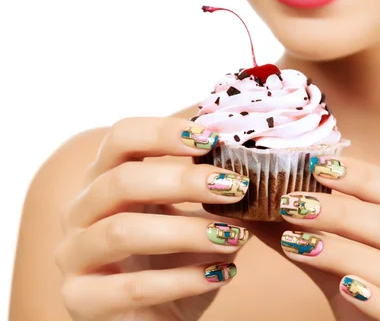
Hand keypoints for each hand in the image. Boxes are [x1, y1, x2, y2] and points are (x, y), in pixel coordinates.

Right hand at [55, 117, 249, 320]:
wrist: (154, 319)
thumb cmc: (174, 261)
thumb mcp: (193, 220)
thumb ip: (212, 196)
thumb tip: (250, 169)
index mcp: (106, 180)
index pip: (121, 138)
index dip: (162, 132)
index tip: (211, 139)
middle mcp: (80, 212)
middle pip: (121, 180)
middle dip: (183, 181)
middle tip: (235, 187)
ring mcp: (74, 256)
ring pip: (122, 232)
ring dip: (187, 231)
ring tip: (235, 236)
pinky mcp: (81, 301)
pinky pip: (132, 287)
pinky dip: (184, 280)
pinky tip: (223, 274)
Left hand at [278, 157, 379, 320]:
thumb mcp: (349, 260)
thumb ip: (312, 231)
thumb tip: (253, 201)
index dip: (362, 178)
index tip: (316, 165)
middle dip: (344, 215)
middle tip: (292, 204)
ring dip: (347, 254)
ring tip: (298, 241)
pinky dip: (377, 301)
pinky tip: (345, 286)